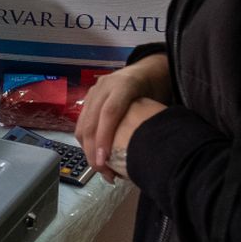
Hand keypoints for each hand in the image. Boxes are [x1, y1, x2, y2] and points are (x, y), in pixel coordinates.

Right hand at [75, 53, 169, 181]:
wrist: (148, 69)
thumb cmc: (157, 89)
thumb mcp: (158, 102)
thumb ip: (151, 121)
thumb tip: (149, 154)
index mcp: (125, 85)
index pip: (110, 112)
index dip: (104, 138)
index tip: (104, 162)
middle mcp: (105, 86)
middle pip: (92, 121)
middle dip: (92, 150)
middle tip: (103, 172)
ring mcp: (94, 91)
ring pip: (82, 124)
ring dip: (87, 149)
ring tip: (101, 168)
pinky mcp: (88, 98)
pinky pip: (81, 123)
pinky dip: (86, 142)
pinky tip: (96, 155)